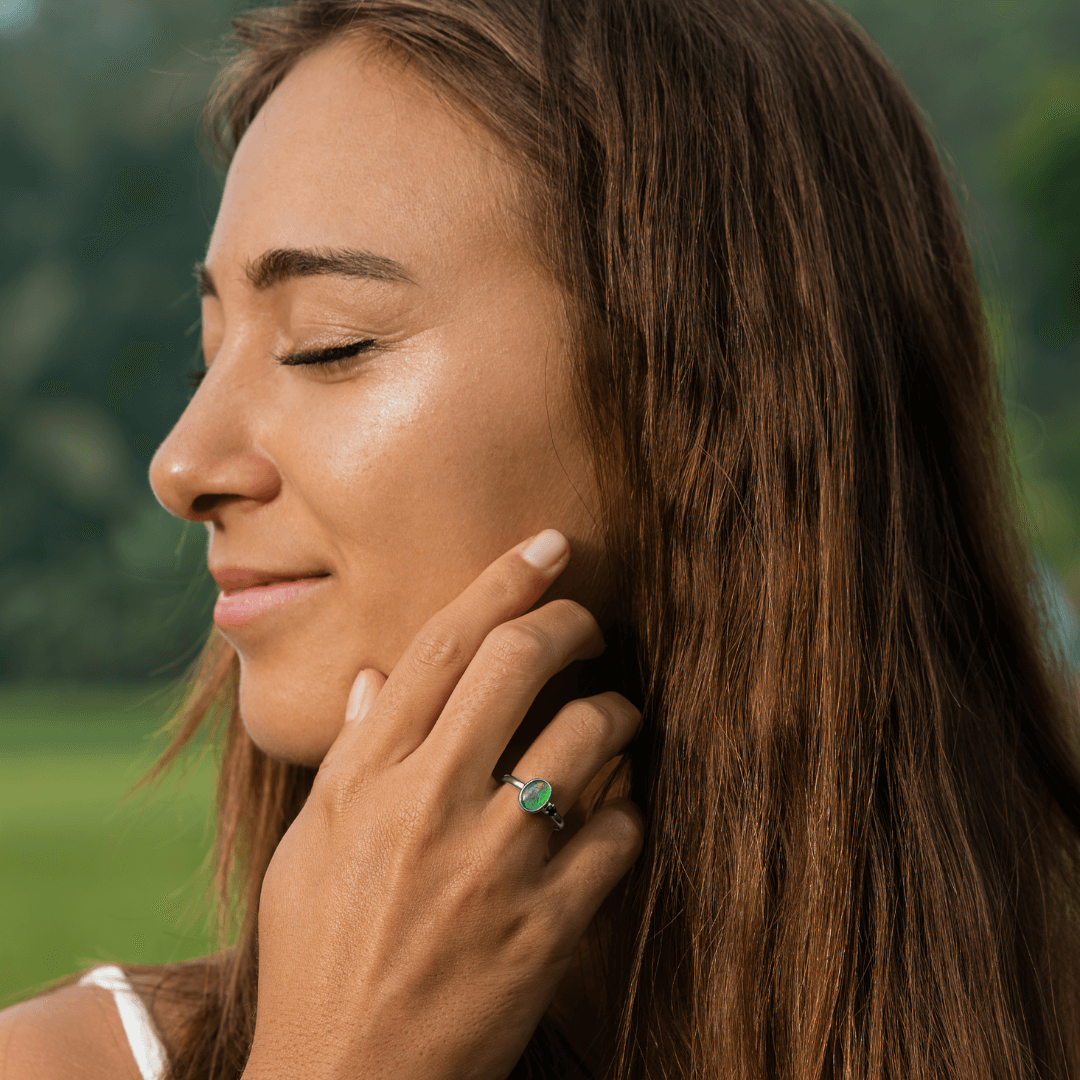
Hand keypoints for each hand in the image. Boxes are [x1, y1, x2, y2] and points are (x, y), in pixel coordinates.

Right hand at [243, 530, 644, 1079]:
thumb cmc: (317, 955)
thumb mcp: (310, 846)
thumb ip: (348, 752)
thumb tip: (375, 674)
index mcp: (364, 777)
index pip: (444, 643)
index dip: (504, 578)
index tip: (546, 544)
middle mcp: (427, 805)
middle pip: (520, 661)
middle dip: (570, 621)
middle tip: (588, 621)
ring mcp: (491, 865)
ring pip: (588, 735)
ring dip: (616, 714)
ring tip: (616, 720)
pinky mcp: (546, 928)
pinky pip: (618, 830)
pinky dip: (624, 809)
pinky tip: (611, 814)